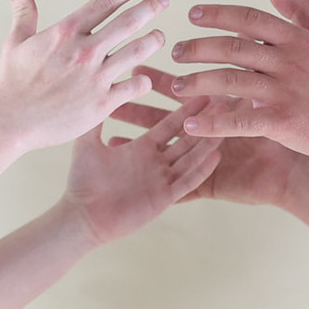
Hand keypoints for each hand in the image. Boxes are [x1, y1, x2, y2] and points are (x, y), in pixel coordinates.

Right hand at [0, 0, 169, 151]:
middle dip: (150, 7)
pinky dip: (143, 81)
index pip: (104, 3)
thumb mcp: (16, 42)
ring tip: (161, 36)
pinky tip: (144, 79)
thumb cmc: (11, 82)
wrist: (10, 122)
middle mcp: (84, 51)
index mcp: (65, 32)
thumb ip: (24, 12)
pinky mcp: (101, 103)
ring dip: (153, 40)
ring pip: (137, 51)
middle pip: (127, 22)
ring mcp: (95, 77)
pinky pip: (135, 86)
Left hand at [62, 97, 221, 244]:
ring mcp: (162, 180)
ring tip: (226, 124)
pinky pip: (187, 182)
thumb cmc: (82, 182)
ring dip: (207, 142)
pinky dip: (201, 169)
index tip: (203, 93)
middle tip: (224, 103)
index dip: (185, 111)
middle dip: (203, 123)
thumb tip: (97, 92)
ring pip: (191, 158)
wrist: (82, 216)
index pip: (169, 125)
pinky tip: (216, 155)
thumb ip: (95, 120)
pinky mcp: (164, 198)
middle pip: (186, 139)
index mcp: (142, 149)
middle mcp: (156, 163)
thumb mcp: (87, 144)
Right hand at [117, 75, 304, 206]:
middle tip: (109, 91)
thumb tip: (246, 27)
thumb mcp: (277, 88)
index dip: (159, 80)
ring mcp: (205, 160)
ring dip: (137, 139)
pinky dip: (160, 178)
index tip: (133, 63)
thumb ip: (259, 58)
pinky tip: (141, 174)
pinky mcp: (213, 185)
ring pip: (165, 147)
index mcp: (218, 111)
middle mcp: (207, 134)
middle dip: (137, 104)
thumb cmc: (296, 128)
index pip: (182, 91)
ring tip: (110, 130)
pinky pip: (184, 184)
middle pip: (164, 117)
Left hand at [167, 0, 308, 162]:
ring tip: (174, 86)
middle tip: (174, 51)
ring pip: (229, 80)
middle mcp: (288, 60)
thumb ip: (300, 11)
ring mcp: (285, 91)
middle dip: (197, 47)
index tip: (192, 14)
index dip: (218, 14)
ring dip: (196, 82)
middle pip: (232, 47)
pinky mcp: (283, 121)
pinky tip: (190, 123)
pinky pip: (239, 120)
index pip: (248, 18)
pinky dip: (212, 122)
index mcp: (296, 39)